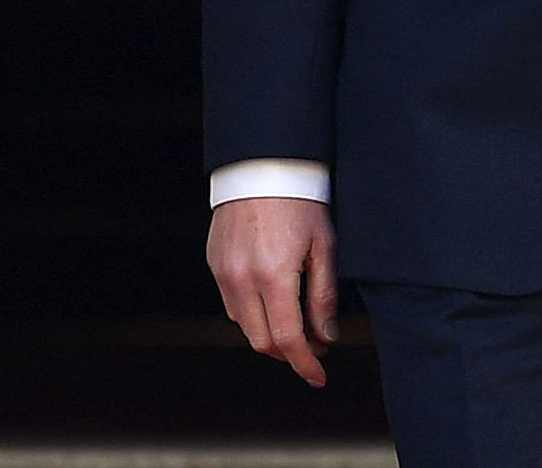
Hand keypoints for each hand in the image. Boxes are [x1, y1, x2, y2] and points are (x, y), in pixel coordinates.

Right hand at [207, 195, 338, 385]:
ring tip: (296, 321)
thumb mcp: (323, 248)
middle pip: (262, 341)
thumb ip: (323, 297)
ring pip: (244, 325)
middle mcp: (241, 278)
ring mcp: (223, 271)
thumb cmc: (299, 203)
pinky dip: (252, 312)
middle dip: (289, 353)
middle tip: (315, 345)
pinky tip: (273, 299)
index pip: (288, 340)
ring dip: (270, 333)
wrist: (261, 166)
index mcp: (273, 276)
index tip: (319, 377)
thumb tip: (326, 337)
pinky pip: (231, 302)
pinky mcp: (215, 262)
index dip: (305, 364)